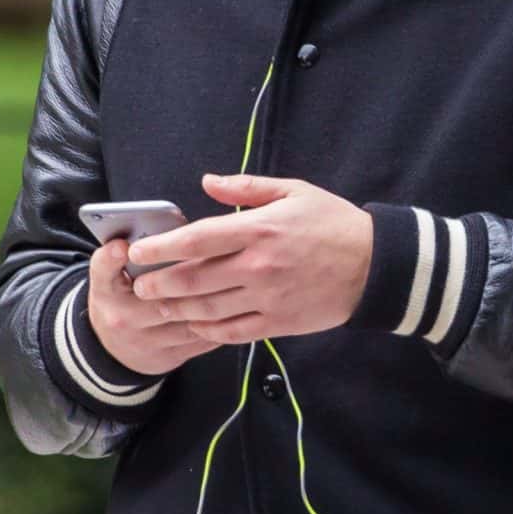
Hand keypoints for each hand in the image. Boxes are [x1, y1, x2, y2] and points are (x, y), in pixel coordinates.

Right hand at [85, 236, 222, 377]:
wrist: (112, 349)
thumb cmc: (120, 298)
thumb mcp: (112, 275)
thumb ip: (130, 253)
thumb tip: (170, 230)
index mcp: (106, 288)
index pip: (103, 268)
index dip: (111, 258)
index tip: (122, 246)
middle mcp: (121, 316)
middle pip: (159, 292)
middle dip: (190, 275)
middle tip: (218, 257)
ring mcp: (144, 341)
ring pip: (187, 316)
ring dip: (214, 298)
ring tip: (235, 279)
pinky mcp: (167, 357)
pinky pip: (200, 338)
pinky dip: (221, 321)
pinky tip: (234, 305)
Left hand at [120, 173, 373, 345]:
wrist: (375, 265)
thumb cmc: (333, 223)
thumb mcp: (294, 191)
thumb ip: (246, 187)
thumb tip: (207, 182)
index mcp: (259, 229)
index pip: (197, 240)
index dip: (161, 247)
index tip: (137, 251)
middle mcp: (258, 266)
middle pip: (194, 279)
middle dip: (159, 283)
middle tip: (139, 285)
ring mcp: (267, 297)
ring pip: (208, 309)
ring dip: (177, 309)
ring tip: (159, 306)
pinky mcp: (279, 322)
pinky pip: (233, 331)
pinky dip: (208, 331)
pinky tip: (195, 325)